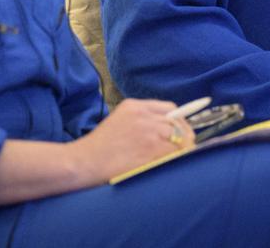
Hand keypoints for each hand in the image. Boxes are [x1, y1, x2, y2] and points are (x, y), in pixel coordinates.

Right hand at [68, 98, 196, 182]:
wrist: (84, 161)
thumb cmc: (99, 147)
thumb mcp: (118, 120)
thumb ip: (140, 120)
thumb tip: (166, 130)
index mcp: (134, 105)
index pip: (169, 108)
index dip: (179, 121)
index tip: (182, 132)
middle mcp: (143, 114)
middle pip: (177, 121)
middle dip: (184, 135)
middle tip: (185, 147)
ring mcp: (148, 131)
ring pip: (179, 137)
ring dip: (181, 148)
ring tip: (177, 157)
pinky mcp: (151, 149)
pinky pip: (173, 152)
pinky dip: (175, 158)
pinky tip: (170, 164)